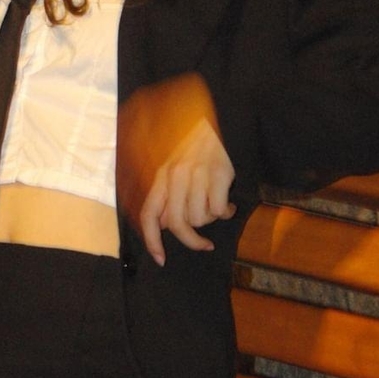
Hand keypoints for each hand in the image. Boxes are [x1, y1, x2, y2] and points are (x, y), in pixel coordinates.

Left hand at [117, 72, 235, 265]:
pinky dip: (226, 212)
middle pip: (178, 224)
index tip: (161, 259)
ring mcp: (198, 174)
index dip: (153, 241)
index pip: (149, 215)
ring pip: (200, 218)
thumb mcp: (173, 168)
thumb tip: (165, 226)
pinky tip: (228, 204)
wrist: (219, 119)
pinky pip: (220, 209)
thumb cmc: (195, 149)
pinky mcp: (219, 174)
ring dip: (211, 220)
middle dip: (192, 241)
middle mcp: (176, 176)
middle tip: (204, 243)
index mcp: (161, 176)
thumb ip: (166, 196)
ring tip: (216, 208)